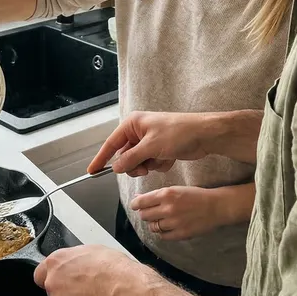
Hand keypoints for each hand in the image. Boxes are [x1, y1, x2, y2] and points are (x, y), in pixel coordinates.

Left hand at [33, 246, 149, 295]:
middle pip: (54, 291)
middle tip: (87, 290)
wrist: (127, 292)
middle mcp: (54, 284)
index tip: (60, 280)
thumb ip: (76, 260)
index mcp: (57, 263)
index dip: (52, 277)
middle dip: (67, 291)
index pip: (40, 273)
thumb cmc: (115, 270)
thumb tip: (79, 264)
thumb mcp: (94, 250)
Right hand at [89, 111, 214, 176]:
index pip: (111, 143)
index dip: (101, 158)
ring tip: (161, 160)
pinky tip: (170, 157)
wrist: (204, 135)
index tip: (92, 171)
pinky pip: (151, 164)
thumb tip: (116, 167)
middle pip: (125, 156)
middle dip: (135, 165)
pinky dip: (160, 164)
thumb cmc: (179, 132)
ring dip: (149, 166)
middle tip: (144, 168)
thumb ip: (131, 158)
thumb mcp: (151, 147)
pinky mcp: (160, 149)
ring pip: (138, 163)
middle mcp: (139, 131)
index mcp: (133, 124)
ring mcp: (150, 141)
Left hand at [131, 184, 253, 240]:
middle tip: (152, 212)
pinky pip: (162, 236)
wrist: (215, 206)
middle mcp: (168, 209)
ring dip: (154, 223)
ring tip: (163, 219)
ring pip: (152, 227)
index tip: (136, 206)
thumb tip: (137, 198)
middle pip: (144, 215)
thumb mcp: (174, 190)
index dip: (135, 205)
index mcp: (166, 194)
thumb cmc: (195, 195)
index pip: (140, 202)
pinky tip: (169, 226)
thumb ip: (155, 195)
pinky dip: (163, 232)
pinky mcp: (180, 234)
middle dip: (146, 214)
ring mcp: (174, 223)